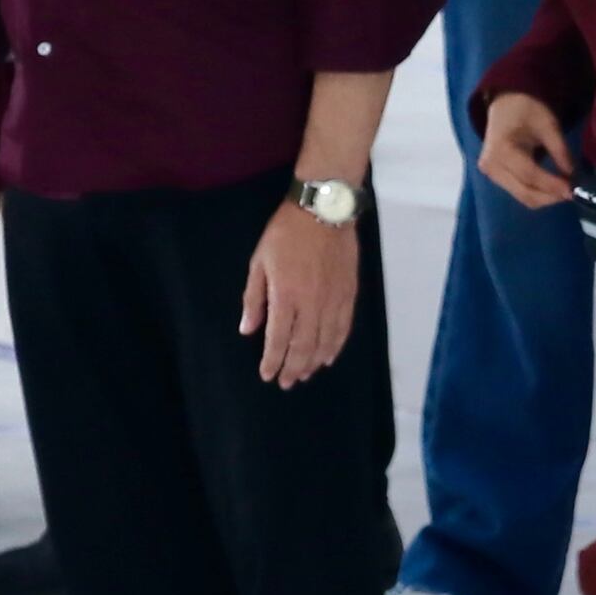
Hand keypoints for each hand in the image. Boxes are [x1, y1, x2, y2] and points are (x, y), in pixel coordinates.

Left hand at [239, 194, 359, 385]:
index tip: (267, 375)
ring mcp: (332, 300)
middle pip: (302, 346)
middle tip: (286, 382)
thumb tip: (247, 330)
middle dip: (293, 367)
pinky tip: (328, 357)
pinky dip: (335, 346)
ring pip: (324, 341)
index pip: (277, 338)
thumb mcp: (259, 262)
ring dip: (313, 361)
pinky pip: (343, 328)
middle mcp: (311, 304)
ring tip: (304, 374)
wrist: (323, 212)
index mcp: (285, 296)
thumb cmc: (285, 234)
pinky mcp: (348, 294)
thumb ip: (254, 299)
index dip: (272, 360)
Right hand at [475, 90, 578, 211]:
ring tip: (564, 189)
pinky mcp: (495, 178)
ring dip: (546, 198)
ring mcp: (491, 174)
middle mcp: (491, 166)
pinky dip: (538, 193)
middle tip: (573, 193)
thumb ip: (560, 151)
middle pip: (525, 192)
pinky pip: (519, 193)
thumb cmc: (527, 110)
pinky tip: (552, 187)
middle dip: (551, 196)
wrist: (506, 105)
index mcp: (502, 149)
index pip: (530, 174)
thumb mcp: (548, 125)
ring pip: (523, 197)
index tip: (573, 190)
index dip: (552, 185)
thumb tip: (573, 176)